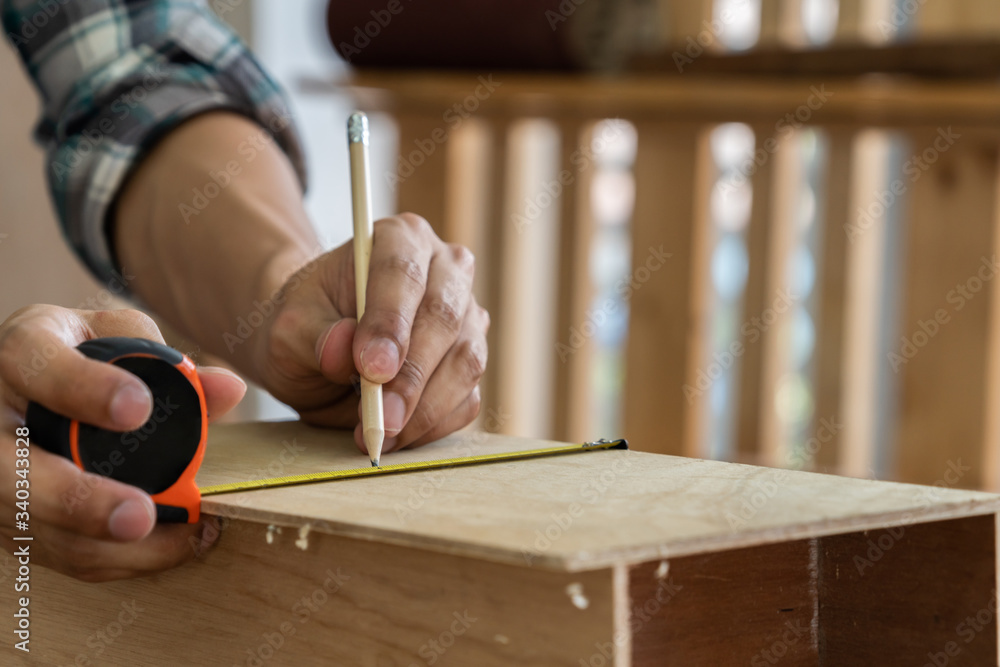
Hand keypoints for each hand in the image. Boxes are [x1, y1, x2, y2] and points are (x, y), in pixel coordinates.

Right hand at [0, 305, 245, 580]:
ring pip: (32, 525)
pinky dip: (112, 558)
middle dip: (78, 501)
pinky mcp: (8, 519)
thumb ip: (169, 362)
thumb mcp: (117, 338)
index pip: (35, 365)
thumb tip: (228, 389)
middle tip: (140, 515)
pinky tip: (168, 547)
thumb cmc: (81, 356)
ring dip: (104, 545)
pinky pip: (52, 551)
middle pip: (10, 473)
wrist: (24, 386)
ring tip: (180, 537)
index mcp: (22, 354)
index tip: (137, 410)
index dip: (84, 389)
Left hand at [256, 213, 488, 452]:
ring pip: (466, 361)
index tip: (370, 367)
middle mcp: (445, 269)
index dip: (390, 321)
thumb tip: (343, 349)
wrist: (319, 346)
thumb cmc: (305, 325)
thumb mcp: (287, 328)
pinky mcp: (470, 361)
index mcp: (399, 239)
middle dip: (411, 376)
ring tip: (379, 433)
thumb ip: (311, 335)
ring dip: (425, 407)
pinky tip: (397, 435)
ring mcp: (466, 316)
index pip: (403, 273)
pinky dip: (434, 424)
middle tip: (379, 417)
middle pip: (444, 318)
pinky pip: (468, 398)